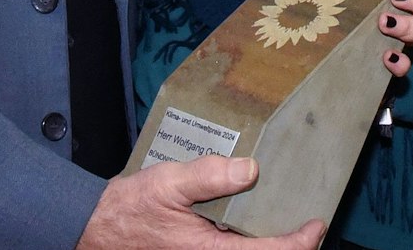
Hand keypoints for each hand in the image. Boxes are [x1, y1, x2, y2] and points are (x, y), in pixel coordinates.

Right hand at [78, 156, 324, 248]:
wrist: (97, 227)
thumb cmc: (131, 209)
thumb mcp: (169, 184)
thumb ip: (209, 176)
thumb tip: (251, 169)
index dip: (299, 243)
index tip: (316, 224)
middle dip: (290, 242)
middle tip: (307, 217)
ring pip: (248, 249)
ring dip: (269, 238)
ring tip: (285, 210)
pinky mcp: (199, 249)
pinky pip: (232, 244)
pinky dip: (248, 232)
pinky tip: (252, 209)